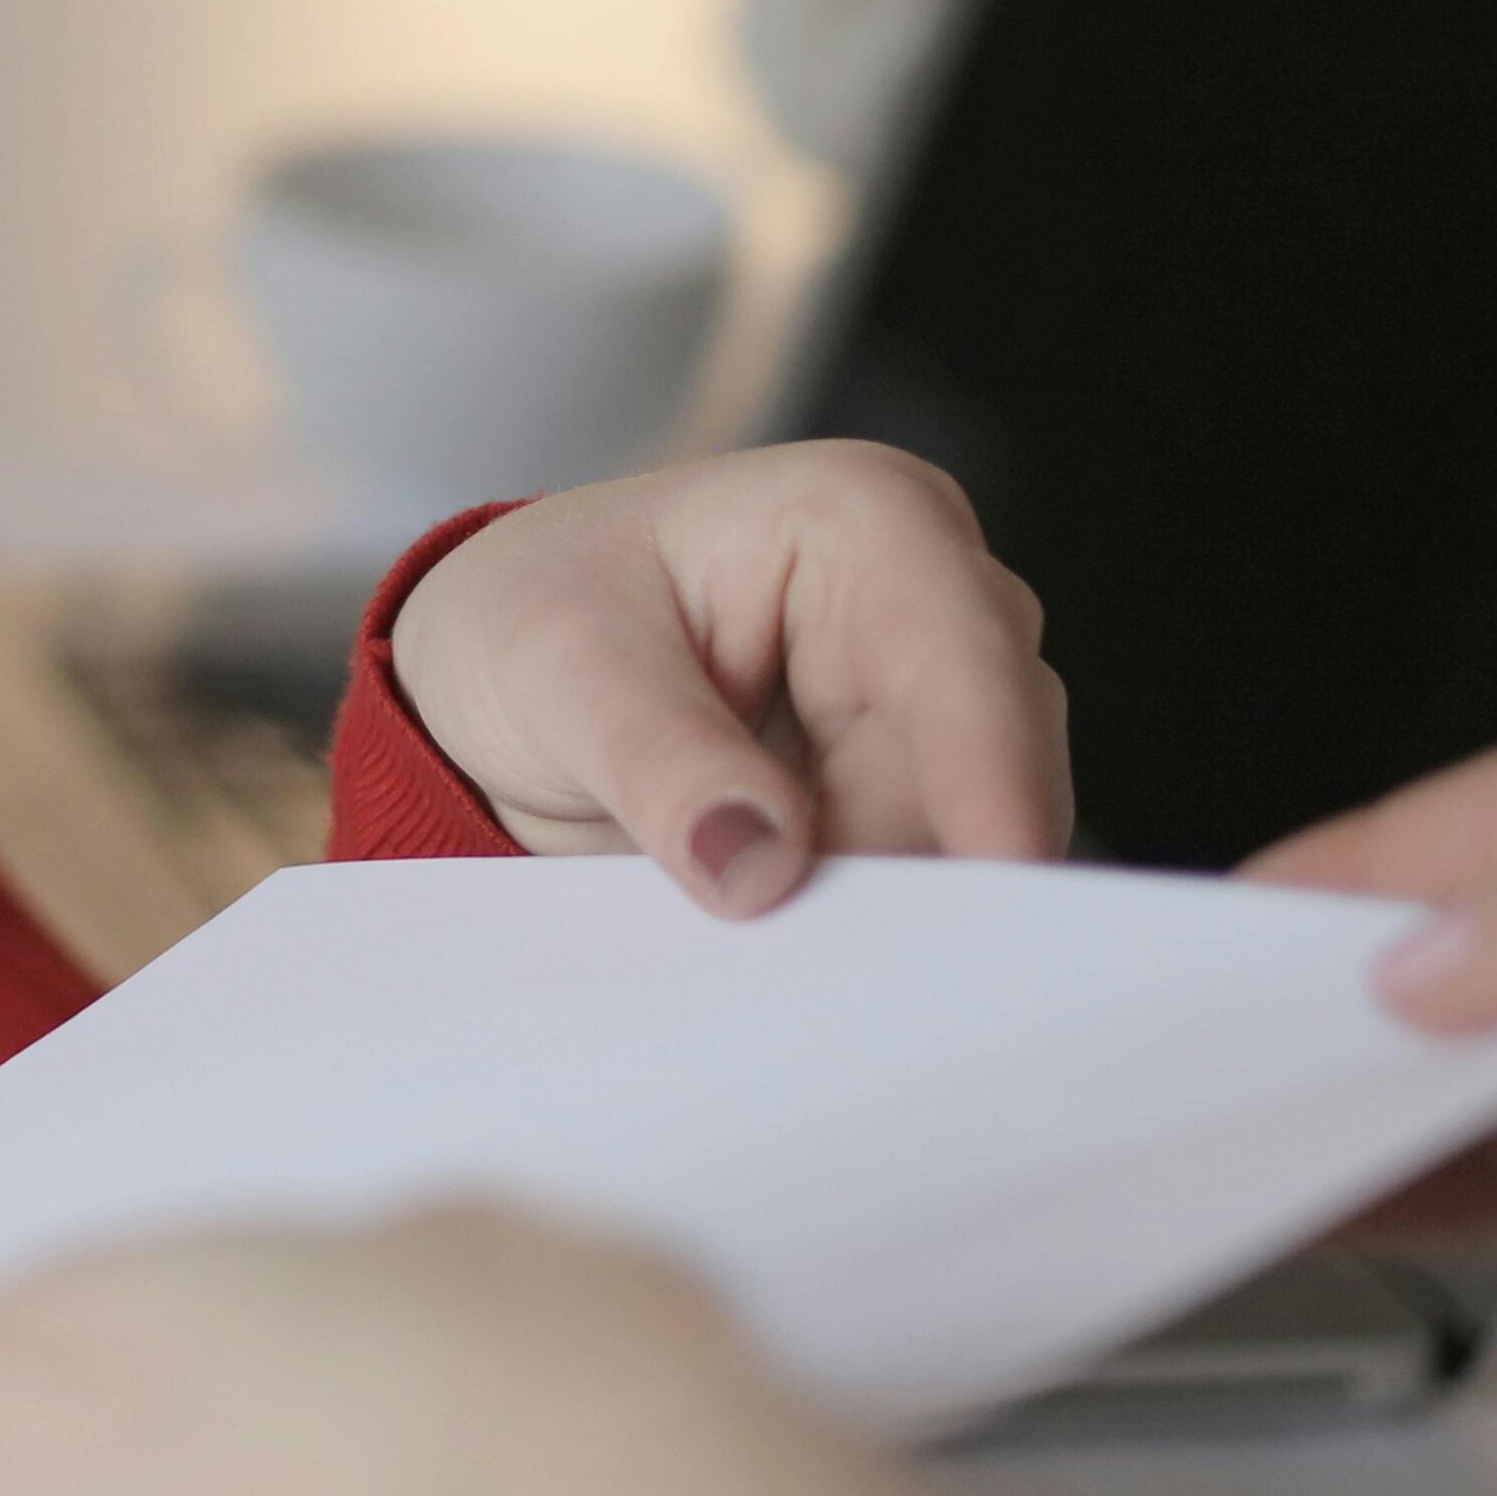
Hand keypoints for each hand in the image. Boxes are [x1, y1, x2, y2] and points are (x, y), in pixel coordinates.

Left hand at [383, 443, 1073, 911]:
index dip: (992, 771)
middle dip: (921, 871)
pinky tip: (794, 958)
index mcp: (866, 521)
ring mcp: (936, 709)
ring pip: (969, 842)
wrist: (497, 675)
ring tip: (771, 958)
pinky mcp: (913, 797)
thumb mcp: (561, 674)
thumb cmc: (533, 623)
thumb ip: (663, 766)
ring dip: (883, 914)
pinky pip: (925, 884)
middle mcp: (934, 606)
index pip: (961, 654)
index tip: (999, 875)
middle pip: (990, 765)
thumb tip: (759, 868)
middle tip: (836, 974)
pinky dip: (866, 933)